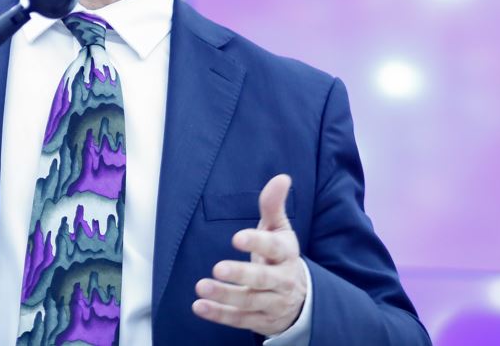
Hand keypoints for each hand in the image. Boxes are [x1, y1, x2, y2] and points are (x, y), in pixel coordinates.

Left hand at [192, 174, 306, 336]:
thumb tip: (281, 178)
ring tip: (201, 286)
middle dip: (241, 274)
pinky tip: (199, 306)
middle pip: (262, 279)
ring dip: (224, 295)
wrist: (300, 300)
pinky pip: (239, 319)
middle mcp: (282, 280)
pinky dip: (218, 314)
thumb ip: (274, 205)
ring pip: (248, 301)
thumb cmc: (281, 257)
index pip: (274, 247)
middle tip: (218, 268)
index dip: (257, 242)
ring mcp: (271, 303)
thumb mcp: (280, 230)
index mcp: (286, 254)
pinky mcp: (260, 320)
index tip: (237, 237)